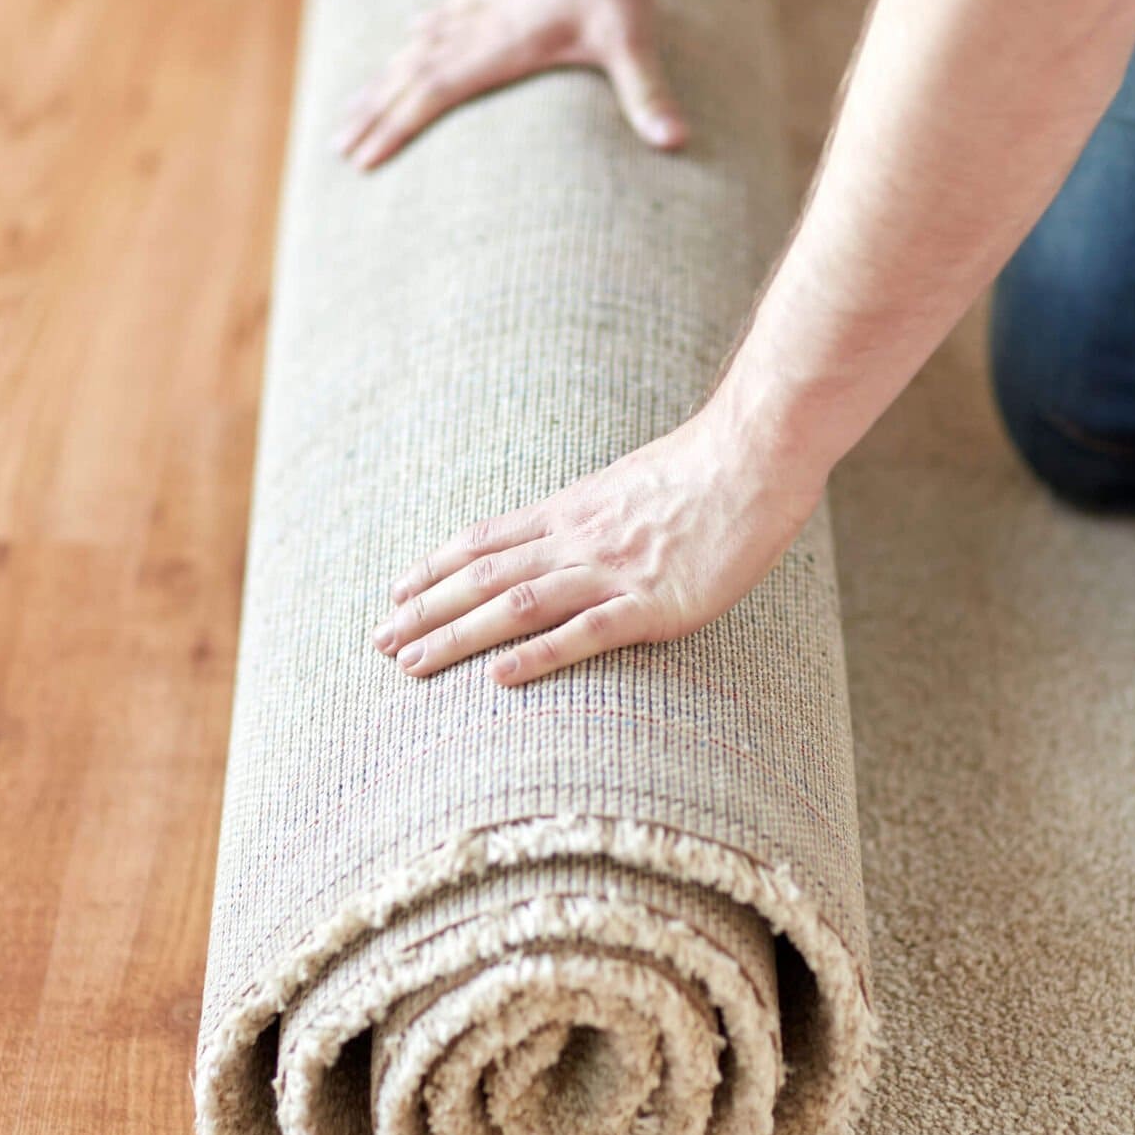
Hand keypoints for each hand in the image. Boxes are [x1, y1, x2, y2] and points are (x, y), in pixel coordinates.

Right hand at [333, 0, 687, 169]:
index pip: (433, 93)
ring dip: (387, 76)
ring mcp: (494, 9)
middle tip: (336, 145)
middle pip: (412, 74)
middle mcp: (486, 28)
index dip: (394, 127)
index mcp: (501, 45)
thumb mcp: (634, 37)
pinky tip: (416, 30)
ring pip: (424, 46)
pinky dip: (429, 32)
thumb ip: (647, 92)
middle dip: (374, 112)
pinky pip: (453, 18)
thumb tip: (674, 141)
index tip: (359, 159)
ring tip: (356, 101)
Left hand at [371, 407, 823, 684]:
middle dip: (424, 611)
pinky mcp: (654, 604)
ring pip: (515, 605)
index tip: (395, 591)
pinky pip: (585, 632)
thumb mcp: (629, 482)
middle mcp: (578, 539)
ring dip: (457, 636)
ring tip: (411, 665)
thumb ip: (594, 511)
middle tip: (378, 641)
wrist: (756, 455)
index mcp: (572, 511)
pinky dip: (539, 656)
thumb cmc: (704, 469)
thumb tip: (566, 530)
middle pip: (482, 578)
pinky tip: (499, 678)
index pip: (485, 542)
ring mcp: (613, 571)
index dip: (434, 568)